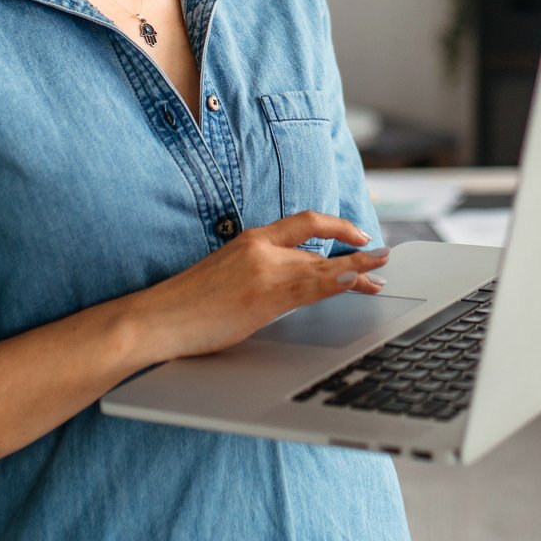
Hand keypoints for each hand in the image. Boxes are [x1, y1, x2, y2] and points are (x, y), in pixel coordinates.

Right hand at [113, 211, 389, 364]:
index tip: (358, 234)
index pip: (303, 222)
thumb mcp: (227, 275)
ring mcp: (262, 272)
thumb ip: (262, 273)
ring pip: (320, 268)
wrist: (157, 318)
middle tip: (383, 259)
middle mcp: (259, 249)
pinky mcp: (263, 297)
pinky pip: (309, 289)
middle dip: (354, 256)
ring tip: (381, 274)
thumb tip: (292, 284)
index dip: (335, 225)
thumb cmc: (187, 304)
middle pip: (318, 248)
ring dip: (357, 270)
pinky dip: (337, 284)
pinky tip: (355, 282)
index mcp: (250, 240)